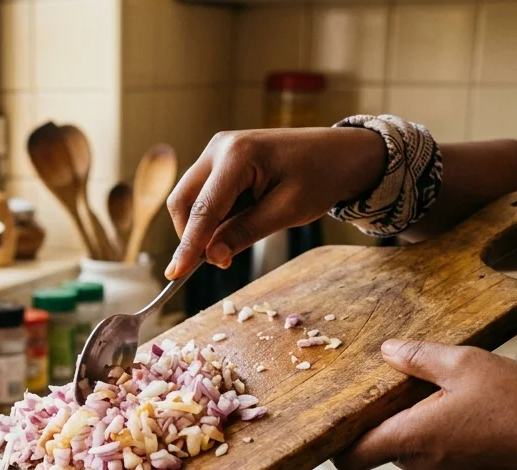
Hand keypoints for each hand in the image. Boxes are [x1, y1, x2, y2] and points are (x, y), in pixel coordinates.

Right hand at [165, 126, 386, 278]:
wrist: (341, 153)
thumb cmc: (321, 177)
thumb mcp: (287, 211)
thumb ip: (245, 233)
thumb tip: (210, 257)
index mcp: (237, 155)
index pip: (203, 209)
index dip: (188, 245)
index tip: (174, 274)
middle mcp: (219, 147)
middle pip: (184, 201)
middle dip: (192, 235)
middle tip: (219, 260)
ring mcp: (218, 151)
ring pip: (190, 199)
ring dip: (203, 227)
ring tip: (237, 239)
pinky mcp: (221, 160)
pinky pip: (204, 195)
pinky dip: (213, 217)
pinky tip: (241, 221)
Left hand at [333, 339, 516, 469]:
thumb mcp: (466, 364)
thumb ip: (419, 357)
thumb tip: (387, 351)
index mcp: (410, 440)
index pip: (350, 457)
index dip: (339, 440)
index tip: (345, 417)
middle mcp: (419, 468)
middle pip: (384, 445)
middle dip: (395, 418)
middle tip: (422, 388)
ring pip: (413, 451)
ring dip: (423, 427)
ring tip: (456, 400)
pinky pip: (438, 460)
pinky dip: (445, 441)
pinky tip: (474, 419)